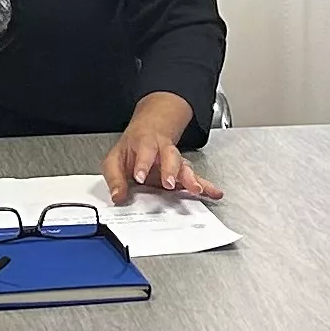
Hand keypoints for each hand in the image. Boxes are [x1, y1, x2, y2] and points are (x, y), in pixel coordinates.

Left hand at [100, 104, 220, 203]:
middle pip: (170, 156)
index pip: (145, 151)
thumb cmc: (132, 149)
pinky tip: (214, 193)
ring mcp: (175, 162)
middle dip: (171, 170)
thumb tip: (118, 196)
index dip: (143, 163)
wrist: (149, 133)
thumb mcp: (115, 160)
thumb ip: (115, 178)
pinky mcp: (182, 173)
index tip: (139, 176)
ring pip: (185, 167)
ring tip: (197, 189)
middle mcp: (163, 151)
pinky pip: (196, 178)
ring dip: (191, 178)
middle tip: (169, 183)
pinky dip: (206, 186)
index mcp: (145, 143)